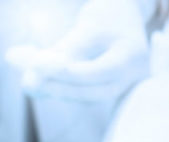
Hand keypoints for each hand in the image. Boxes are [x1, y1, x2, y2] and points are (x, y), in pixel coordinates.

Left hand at [5, 0, 148, 100]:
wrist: (129, 19)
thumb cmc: (108, 18)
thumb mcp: (88, 27)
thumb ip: (66, 50)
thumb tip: (37, 72)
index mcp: (132, 54)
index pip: (103, 70)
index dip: (73, 74)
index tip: (42, 68)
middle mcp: (137, 75)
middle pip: (100, 91)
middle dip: (64, 89)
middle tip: (32, 85)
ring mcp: (131, 85)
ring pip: (95, 95)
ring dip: (63, 91)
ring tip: (36, 84)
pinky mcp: (120, 89)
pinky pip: (93, 93)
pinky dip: (70, 89)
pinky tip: (50, 83)